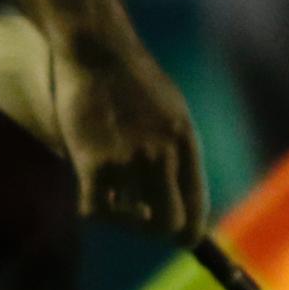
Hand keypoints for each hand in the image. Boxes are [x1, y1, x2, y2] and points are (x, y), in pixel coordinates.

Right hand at [54, 24, 207, 238]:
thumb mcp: (170, 112)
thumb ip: (175, 152)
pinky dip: (96, 209)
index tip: (181, 240)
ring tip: (111, 188)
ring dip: (120, 214)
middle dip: (157, 231)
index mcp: (185, 141)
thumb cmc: (131, 79)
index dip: (189, 232)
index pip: (196, 205)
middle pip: (169, 224)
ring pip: (130, 220)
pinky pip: (97, 211)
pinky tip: (92, 190)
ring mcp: (130, 160)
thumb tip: (173, 197)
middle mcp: (163, 154)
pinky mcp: (95, 162)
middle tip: (140, 221)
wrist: (98, 49)